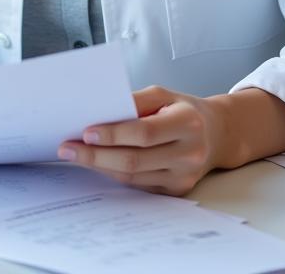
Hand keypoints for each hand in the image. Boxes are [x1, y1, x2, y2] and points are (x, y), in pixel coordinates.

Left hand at [56, 85, 223, 195]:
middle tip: (68, 148)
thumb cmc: (183, 109)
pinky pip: (139, 185)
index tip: (85, 132)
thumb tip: (101, 111)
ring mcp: (184, 176)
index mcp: (187, 123)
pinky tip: (98, 164)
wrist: (216, 134)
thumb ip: (135, 101)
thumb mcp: (164, 94)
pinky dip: (115, 174)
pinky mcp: (176, 191)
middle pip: (135, 160)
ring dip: (100, 166)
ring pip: (133, 176)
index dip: (113, 134)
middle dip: (96, 155)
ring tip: (75, 155)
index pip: (144, 132)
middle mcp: (189, 153)